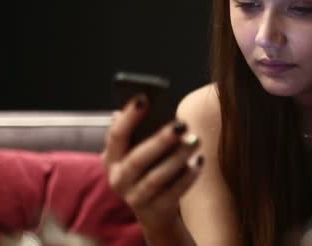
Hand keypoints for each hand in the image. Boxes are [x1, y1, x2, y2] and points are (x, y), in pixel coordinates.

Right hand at [102, 95, 203, 232]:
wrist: (154, 211)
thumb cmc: (149, 168)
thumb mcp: (140, 150)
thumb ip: (140, 130)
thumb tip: (140, 102)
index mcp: (112, 158)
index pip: (116, 135)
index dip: (129, 117)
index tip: (145, 98)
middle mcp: (118, 179)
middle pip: (138, 159)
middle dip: (160, 140)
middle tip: (182, 124)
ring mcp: (135, 198)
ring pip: (156, 178)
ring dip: (178, 157)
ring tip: (195, 140)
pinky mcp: (155, 212)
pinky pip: (173, 193)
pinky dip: (187, 177)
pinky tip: (199, 161)